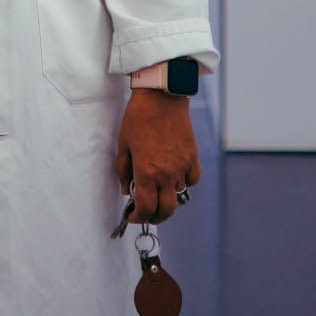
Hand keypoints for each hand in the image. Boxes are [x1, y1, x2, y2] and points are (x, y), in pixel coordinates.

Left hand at [116, 89, 200, 224]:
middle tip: (148, 214)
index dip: (138, 217)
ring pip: (179, 195)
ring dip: (168, 197)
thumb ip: (123, 172)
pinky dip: (184, 183)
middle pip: (166, 210)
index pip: (146, 208)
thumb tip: (127, 191)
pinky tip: (175, 177)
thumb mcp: (123, 145)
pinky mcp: (193, 157)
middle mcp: (166, 174)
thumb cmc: (138, 118)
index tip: (133, 216)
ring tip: (158, 189)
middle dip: (155, 217)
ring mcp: (182, 166)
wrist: (161, 97)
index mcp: (146, 172)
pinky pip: (192, 180)